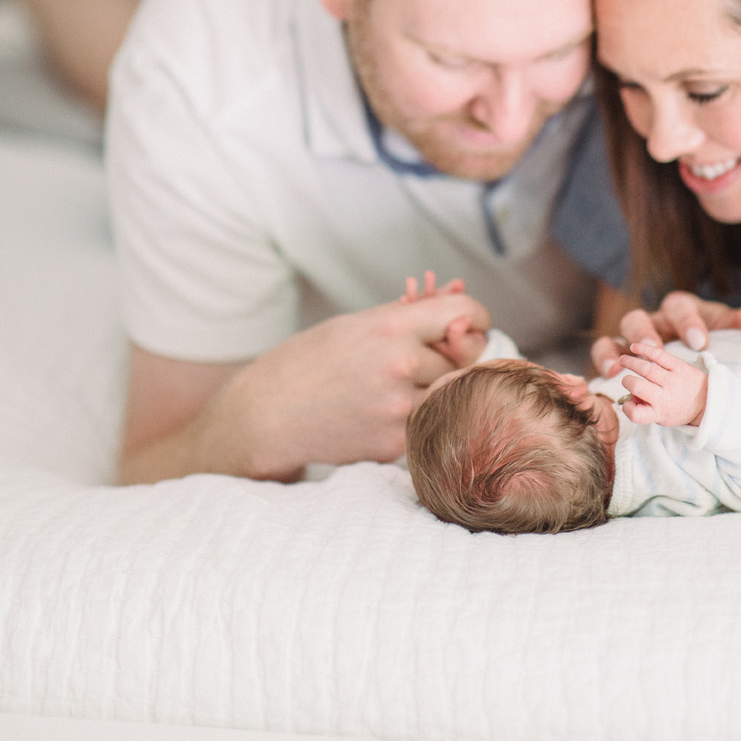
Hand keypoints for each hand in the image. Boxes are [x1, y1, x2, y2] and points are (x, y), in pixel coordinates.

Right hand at [215, 290, 490, 476]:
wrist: (267, 417)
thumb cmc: (308, 361)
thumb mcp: (356, 323)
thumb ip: (412, 313)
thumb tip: (460, 296)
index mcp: (390, 328)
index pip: (465, 314)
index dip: (473, 316)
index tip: (466, 323)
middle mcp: (400, 366)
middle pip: (462, 356)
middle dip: (451, 354)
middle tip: (428, 355)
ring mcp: (398, 409)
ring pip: (450, 392)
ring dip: (439, 387)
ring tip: (407, 384)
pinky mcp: (394, 444)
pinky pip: (430, 423)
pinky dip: (422, 414)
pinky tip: (390, 409)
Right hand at [591, 291, 740, 377]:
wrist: (694, 353)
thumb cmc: (707, 338)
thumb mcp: (724, 329)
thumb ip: (739, 322)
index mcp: (678, 310)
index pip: (679, 307)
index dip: (687, 322)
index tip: (700, 342)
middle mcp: (653, 321)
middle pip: (641, 317)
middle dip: (647, 334)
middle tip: (656, 349)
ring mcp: (633, 338)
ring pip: (618, 334)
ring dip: (618, 348)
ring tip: (621, 366)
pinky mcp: (621, 354)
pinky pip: (605, 351)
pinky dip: (604, 359)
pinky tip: (611, 375)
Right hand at [615, 337, 708, 426]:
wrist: (706, 402)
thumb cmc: (677, 408)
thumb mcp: (661, 417)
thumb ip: (643, 408)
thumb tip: (630, 394)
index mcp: (660, 413)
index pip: (637, 414)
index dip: (627, 409)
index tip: (628, 404)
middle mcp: (666, 397)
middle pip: (637, 386)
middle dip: (627, 381)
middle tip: (626, 380)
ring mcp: (673, 380)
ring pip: (646, 368)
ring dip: (630, 362)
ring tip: (623, 361)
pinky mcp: (680, 366)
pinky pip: (659, 355)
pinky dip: (644, 349)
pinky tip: (634, 347)